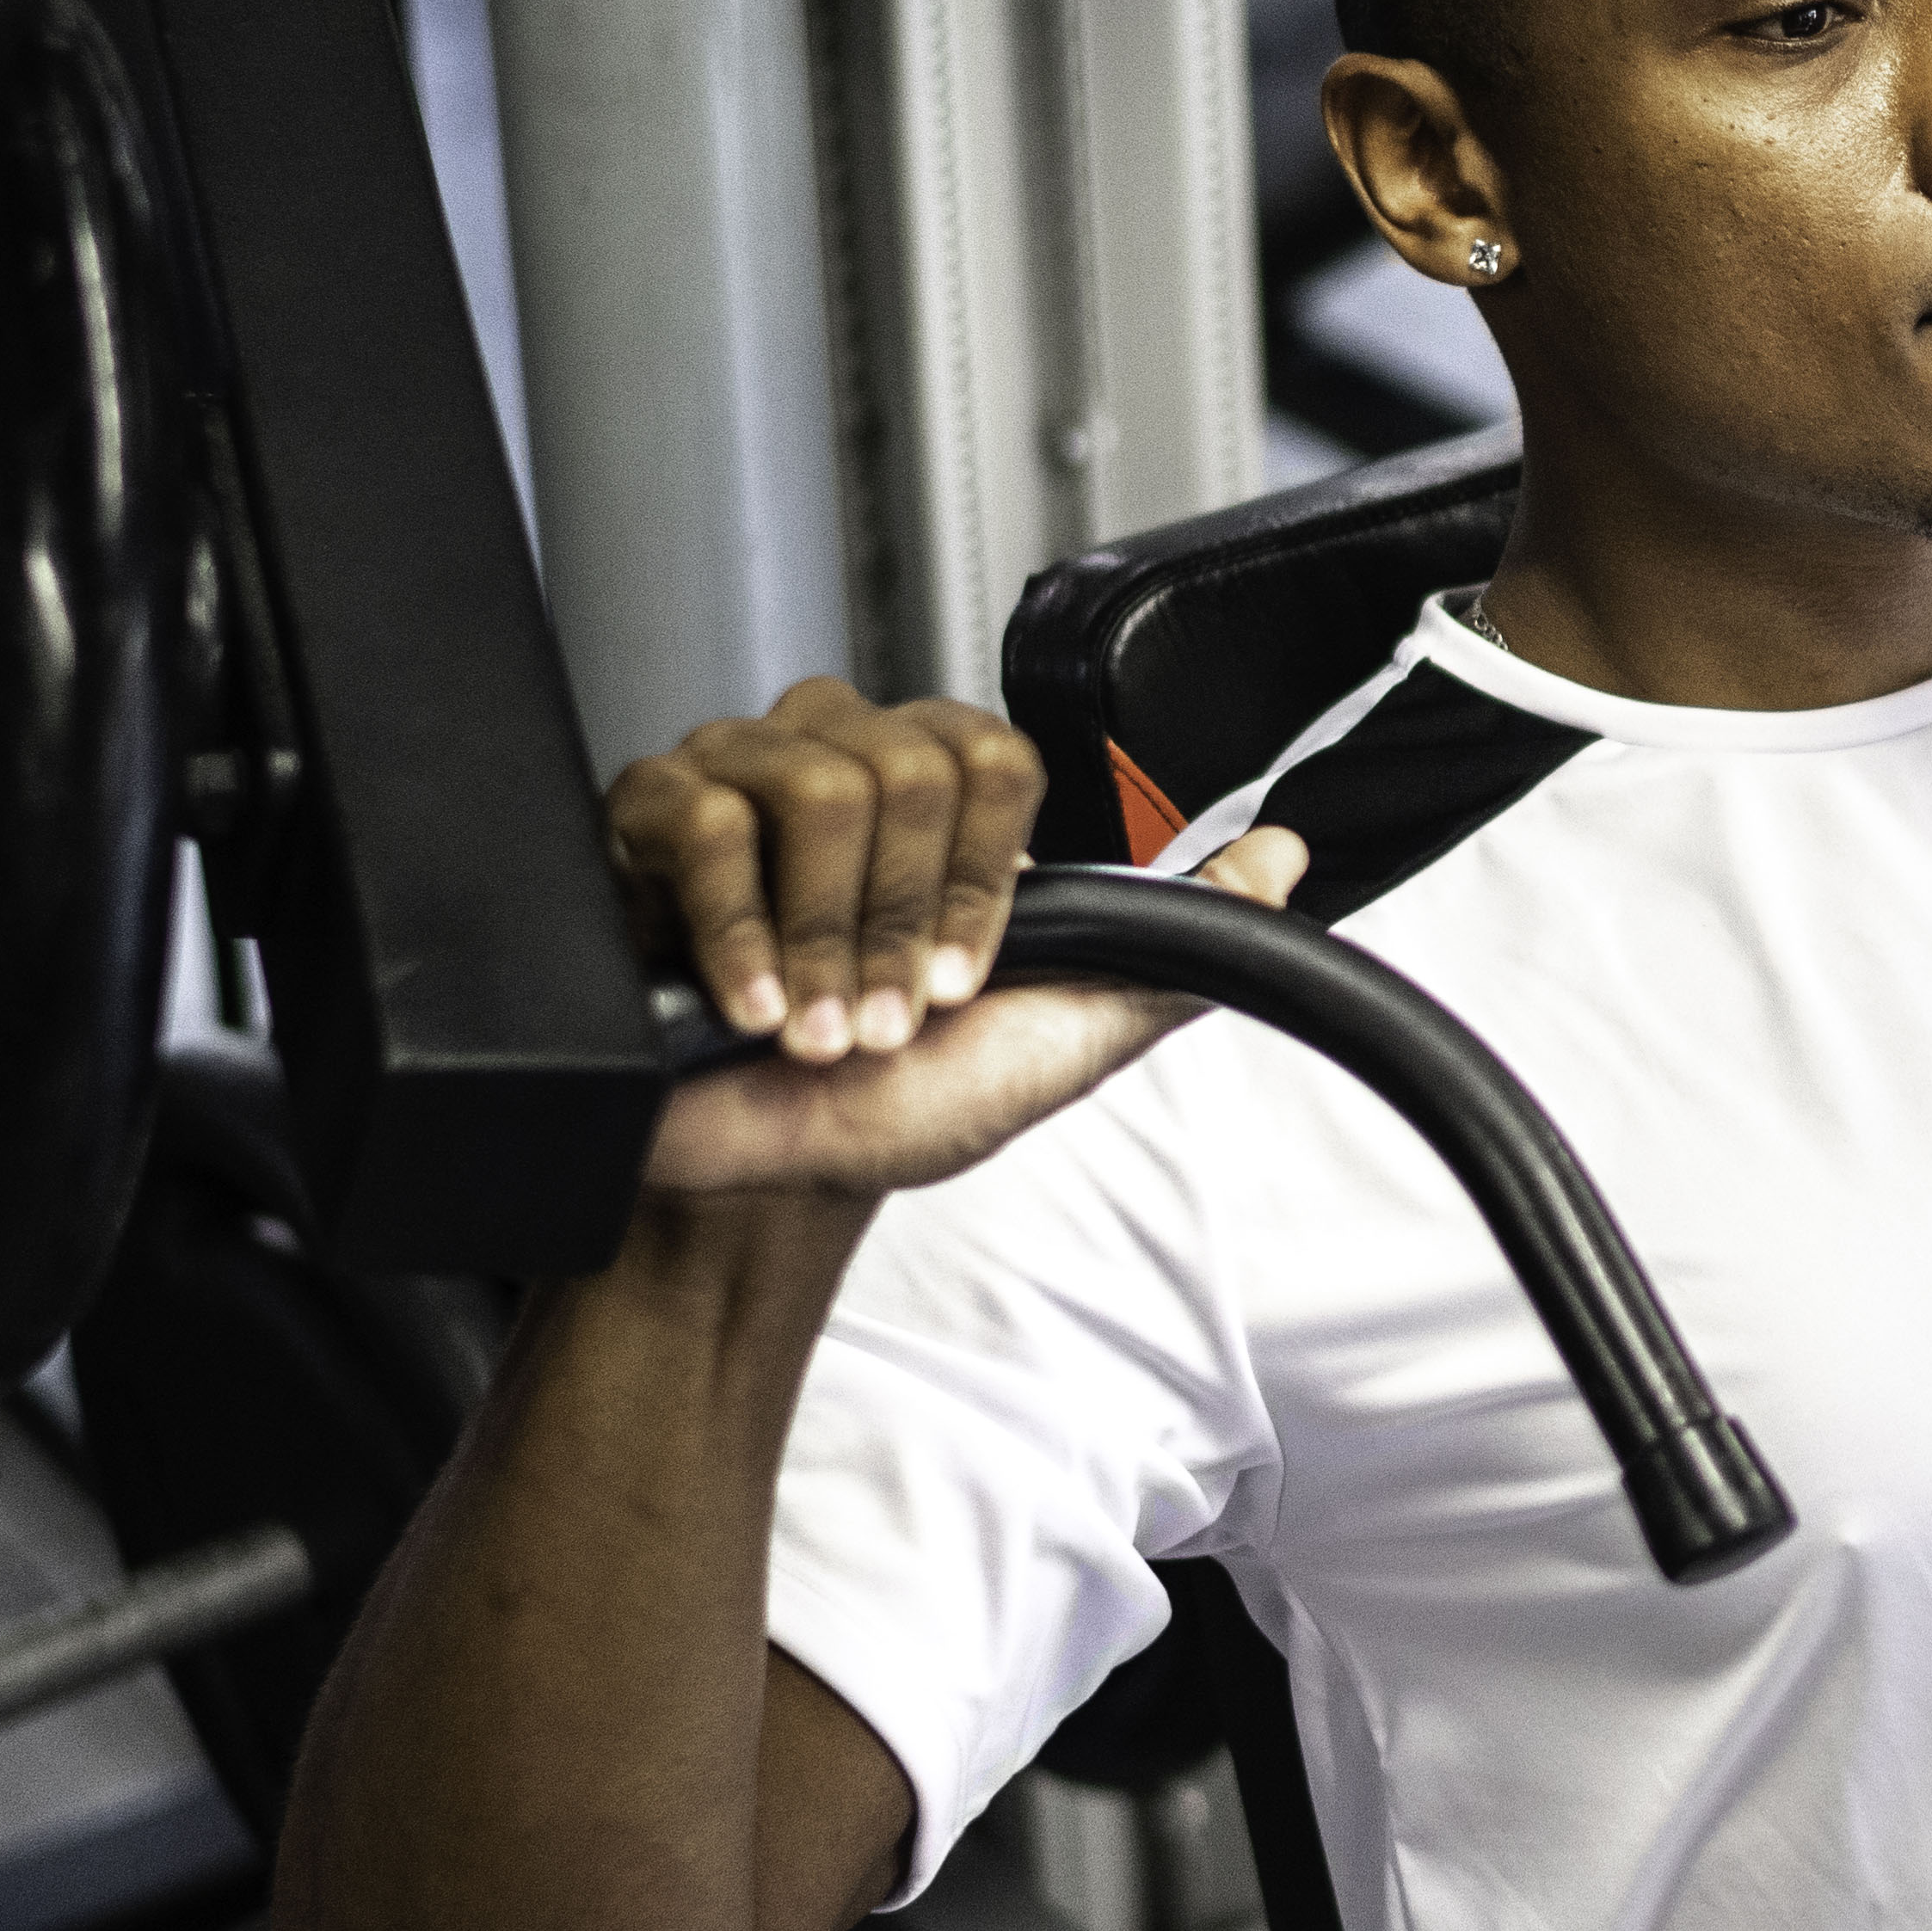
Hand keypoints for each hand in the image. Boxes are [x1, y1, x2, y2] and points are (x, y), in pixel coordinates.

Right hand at [609, 677, 1312, 1202]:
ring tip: (816, 1028)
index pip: (991, 754)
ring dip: (825, 942)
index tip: (965, 982)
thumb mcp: (1068, 1026)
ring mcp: (737, 776)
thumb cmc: (905, 1099)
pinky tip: (748, 1005)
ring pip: (810, 789)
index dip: (984, 881)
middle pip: (902, 768)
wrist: (775, 1176)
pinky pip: (702, 824)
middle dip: (901, 925)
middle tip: (884, 1019)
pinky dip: (737, 934)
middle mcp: (842, 757)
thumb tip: (1282, 858)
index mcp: (940, 788)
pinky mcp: (649, 819)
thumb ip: (1182, 937)